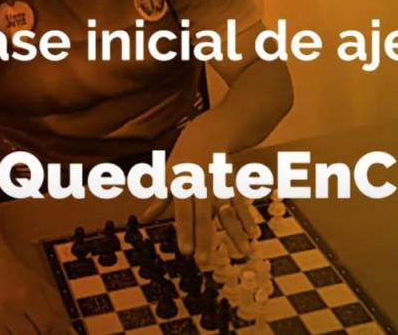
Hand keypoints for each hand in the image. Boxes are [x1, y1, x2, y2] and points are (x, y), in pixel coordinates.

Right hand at [0, 257, 73, 334]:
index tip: (58, 333)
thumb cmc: (21, 279)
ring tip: (27, 326)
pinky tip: (13, 328)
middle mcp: (10, 307)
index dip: (56, 333)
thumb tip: (70, 333)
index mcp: (29, 294)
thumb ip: (58, 311)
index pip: (48, 325)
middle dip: (41, 334)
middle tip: (40, 328)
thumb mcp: (43, 288)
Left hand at [141, 125, 259, 265]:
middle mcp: (201, 187)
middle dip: (205, 240)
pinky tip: (253, 235)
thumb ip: (160, 199)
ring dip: (235, 233)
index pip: (183, 213)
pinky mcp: (232, 184)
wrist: (206, 135)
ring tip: (242, 253)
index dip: (185, 232)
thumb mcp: (167, 176)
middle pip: (204, 217)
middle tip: (205, 263)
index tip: (186, 252)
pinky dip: (247, 218)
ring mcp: (218, 185)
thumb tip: (144, 218)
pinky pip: (241, 203)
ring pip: (227, 212)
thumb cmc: (182, 160)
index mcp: (182, 186)